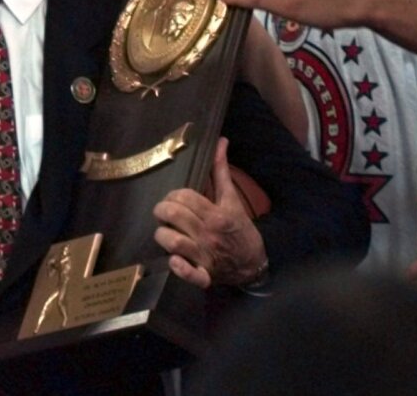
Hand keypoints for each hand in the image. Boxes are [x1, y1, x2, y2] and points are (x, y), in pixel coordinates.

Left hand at [153, 138, 267, 287]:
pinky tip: (175, 260)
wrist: (255, 263)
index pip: (184, 197)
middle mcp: (208, 234)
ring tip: (166, 232)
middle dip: (162, 210)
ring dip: (163, 235)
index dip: (173, 195)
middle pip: (173, 215)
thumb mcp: (232, 200)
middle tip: (165, 213)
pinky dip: (179, 268)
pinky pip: (188, 274)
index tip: (173, 199)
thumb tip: (220, 141)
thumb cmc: (240, 228)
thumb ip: (221, 171)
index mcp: (216, 214)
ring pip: (172, 241)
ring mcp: (205, 256)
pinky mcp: (204, 275)